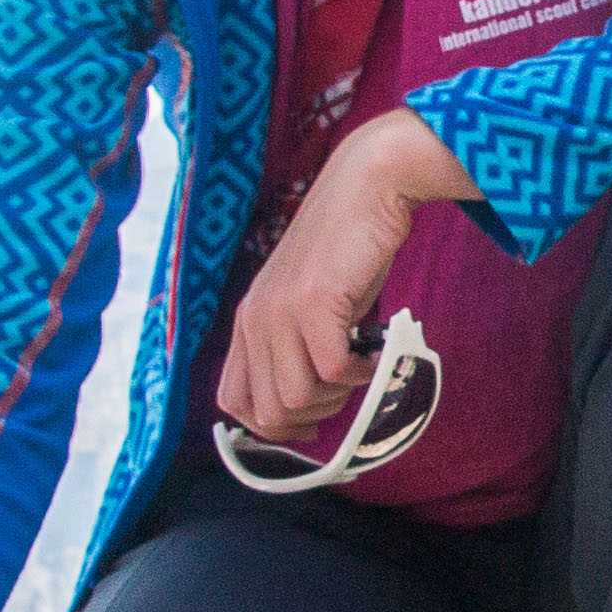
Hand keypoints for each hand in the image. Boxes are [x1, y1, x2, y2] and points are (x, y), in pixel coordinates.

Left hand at [219, 109, 473, 442]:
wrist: (368, 186)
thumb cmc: (349, 247)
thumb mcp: (311, 301)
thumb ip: (298, 342)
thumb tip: (312, 401)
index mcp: (249, 320)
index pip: (234, 402)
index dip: (273, 425)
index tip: (313, 421)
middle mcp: (255, 318)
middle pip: (267, 412)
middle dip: (314, 415)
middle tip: (346, 386)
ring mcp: (281, 311)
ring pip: (295, 399)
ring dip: (338, 396)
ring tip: (361, 363)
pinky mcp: (314, 303)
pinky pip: (331, 370)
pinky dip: (361, 374)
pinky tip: (377, 351)